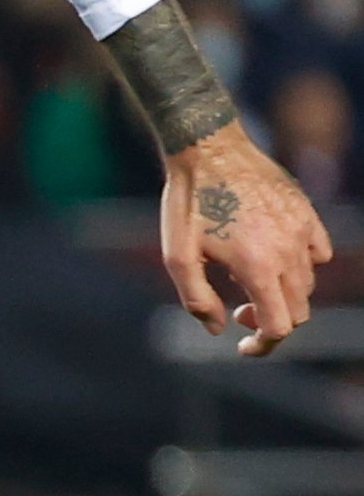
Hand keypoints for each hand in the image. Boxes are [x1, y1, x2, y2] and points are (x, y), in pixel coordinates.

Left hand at [159, 127, 330, 356]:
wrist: (209, 150)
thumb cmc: (188, 204)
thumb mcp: (176, 257)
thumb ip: (197, 300)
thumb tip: (218, 328)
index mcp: (258, 267)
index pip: (280, 326)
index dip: (263, 344)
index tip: (243, 345)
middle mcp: (288, 252)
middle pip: (298, 310)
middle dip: (270, 321)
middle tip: (239, 311)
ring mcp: (303, 231)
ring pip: (308, 284)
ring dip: (284, 296)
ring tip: (249, 283)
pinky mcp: (308, 214)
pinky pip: (320, 254)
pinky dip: (303, 267)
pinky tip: (275, 260)